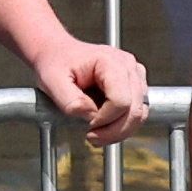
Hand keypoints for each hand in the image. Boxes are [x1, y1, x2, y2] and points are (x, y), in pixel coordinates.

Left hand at [29, 38, 149, 144]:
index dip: (105, 119)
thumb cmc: (55, 62)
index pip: (121, 100)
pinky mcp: (134, 85)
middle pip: (134, 110)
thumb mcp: (51, 80)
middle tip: (92, 137)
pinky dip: (123, 124)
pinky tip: (104, 127)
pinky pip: (136, 111)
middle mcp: (128, 67)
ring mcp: (134, 75)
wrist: (57, 53)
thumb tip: (90, 116)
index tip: (87, 126)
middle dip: (114, 130)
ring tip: (97, 134)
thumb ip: (69, 100)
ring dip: (120, 130)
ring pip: (140, 113)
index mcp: (109, 61)